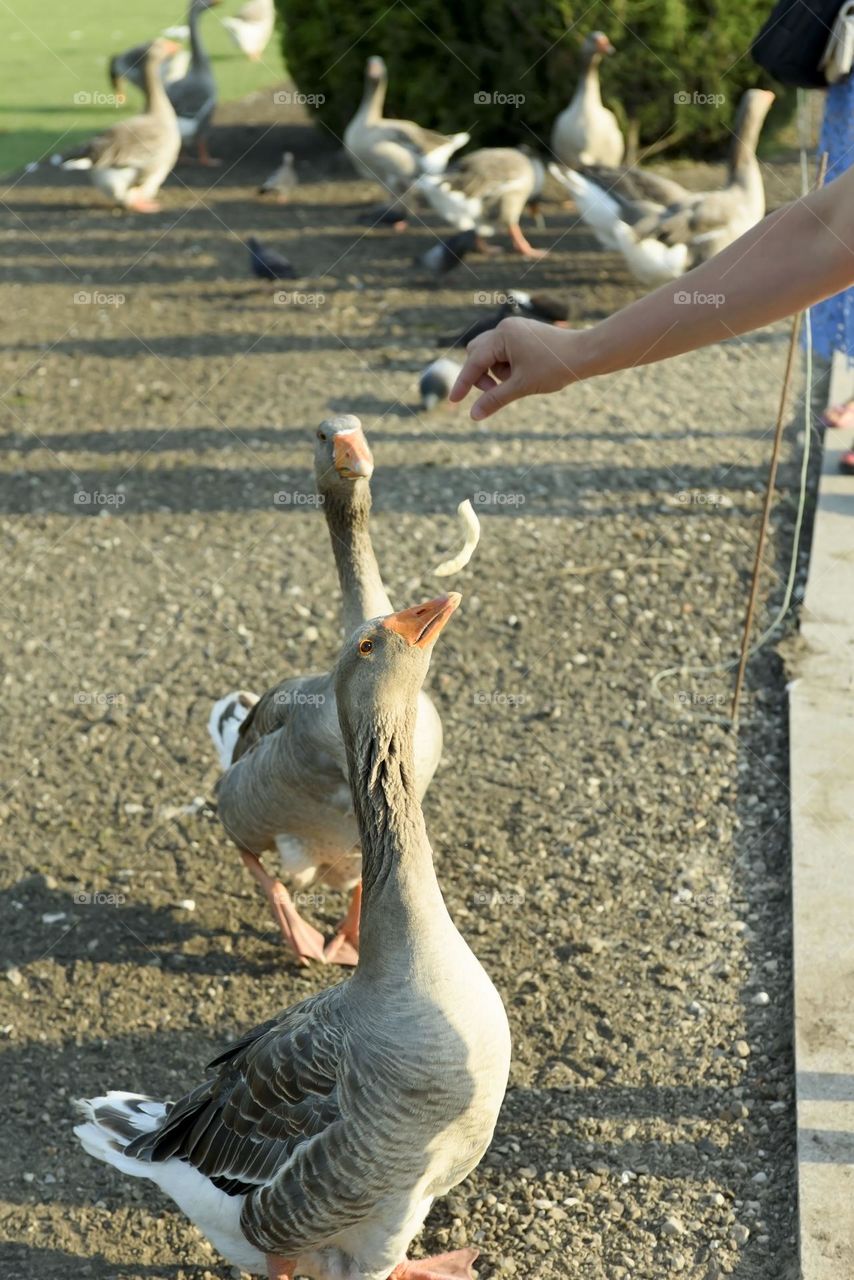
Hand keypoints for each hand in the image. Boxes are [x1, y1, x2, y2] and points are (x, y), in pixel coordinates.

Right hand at [449, 317, 582, 419]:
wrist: (585, 354)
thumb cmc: (555, 368)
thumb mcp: (521, 387)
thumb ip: (494, 399)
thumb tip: (473, 415)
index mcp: (502, 336)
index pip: (474, 362)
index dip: (463, 383)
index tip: (454, 401)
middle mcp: (505, 328)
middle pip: (476, 354)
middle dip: (481, 375)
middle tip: (497, 391)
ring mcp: (514, 330)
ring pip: (490, 354)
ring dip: (496, 372)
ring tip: (517, 381)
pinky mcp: (522, 335)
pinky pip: (504, 352)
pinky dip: (506, 367)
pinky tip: (524, 374)